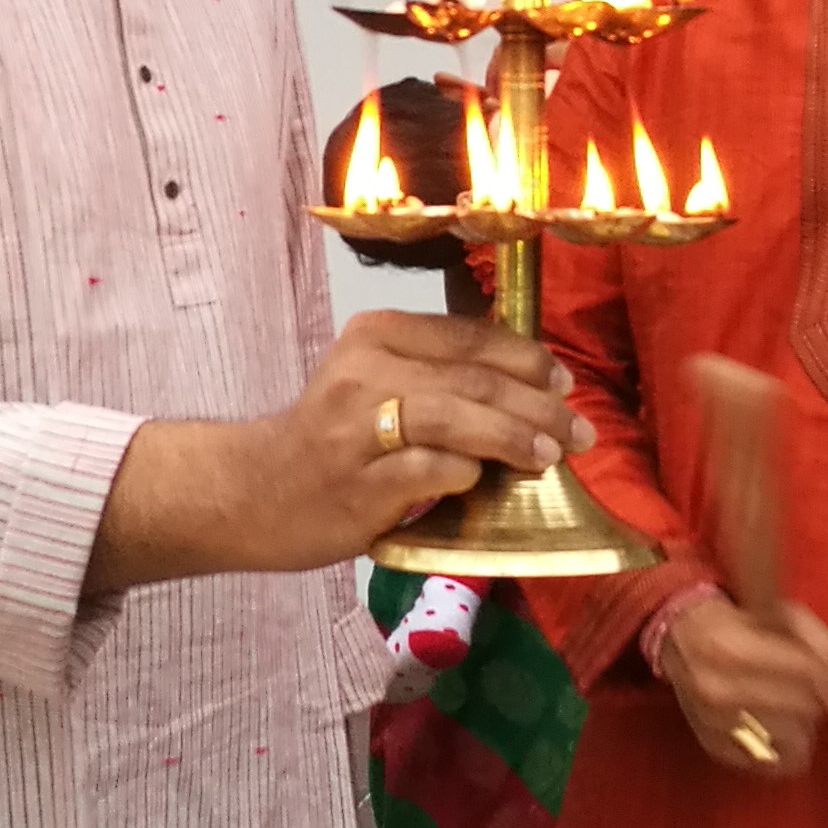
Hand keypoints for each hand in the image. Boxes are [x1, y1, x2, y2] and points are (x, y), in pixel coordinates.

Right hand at [99, 311, 591, 586]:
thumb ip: (436, 372)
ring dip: (514, 436)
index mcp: (374, 334)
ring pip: (454, 417)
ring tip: (551, 455)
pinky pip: (428, 470)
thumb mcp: (374, 380)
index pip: (468, 336)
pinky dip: (465, 473)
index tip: (564, 382)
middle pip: (472, 378)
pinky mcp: (357, 483)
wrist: (251, 493)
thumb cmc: (329, 440)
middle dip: (537, 404)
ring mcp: (356, 428)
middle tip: (577, 430)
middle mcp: (363, 371)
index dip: (527, 358)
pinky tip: (483, 481)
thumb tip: (528, 379)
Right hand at [655, 589, 827, 777]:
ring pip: (792, 741)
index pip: (806, 673)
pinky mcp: (715, 747)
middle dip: (815, 701)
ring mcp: (714, 723)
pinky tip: (783, 735)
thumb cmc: (738, 621)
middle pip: (803, 710)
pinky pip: (771, 764)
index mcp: (734, 647)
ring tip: (794, 711)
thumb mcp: (781, 614)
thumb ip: (819, 643)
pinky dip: (785, 753)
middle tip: (810, 694)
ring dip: (802, 726)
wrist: (680, 638)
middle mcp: (719, 689)